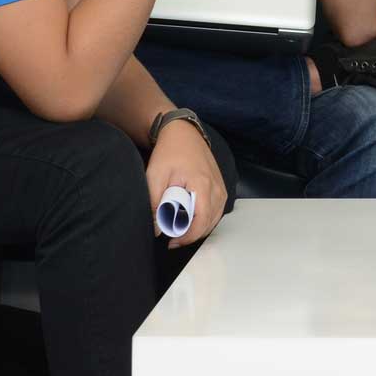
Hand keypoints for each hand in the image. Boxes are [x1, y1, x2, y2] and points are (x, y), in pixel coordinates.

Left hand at [146, 119, 228, 248]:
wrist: (183, 133)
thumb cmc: (169, 152)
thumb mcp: (155, 176)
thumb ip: (154, 204)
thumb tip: (157, 229)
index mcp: (202, 184)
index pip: (201, 221)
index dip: (187, 237)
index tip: (172, 242)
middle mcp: (216, 186)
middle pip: (210, 223)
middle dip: (191, 234)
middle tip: (172, 237)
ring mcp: (221, 186)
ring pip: (215, 218)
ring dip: (199, 227)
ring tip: (179, 228)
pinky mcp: (220, 186)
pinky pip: (217, 210)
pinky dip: (205, 218)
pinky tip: (190, 218)